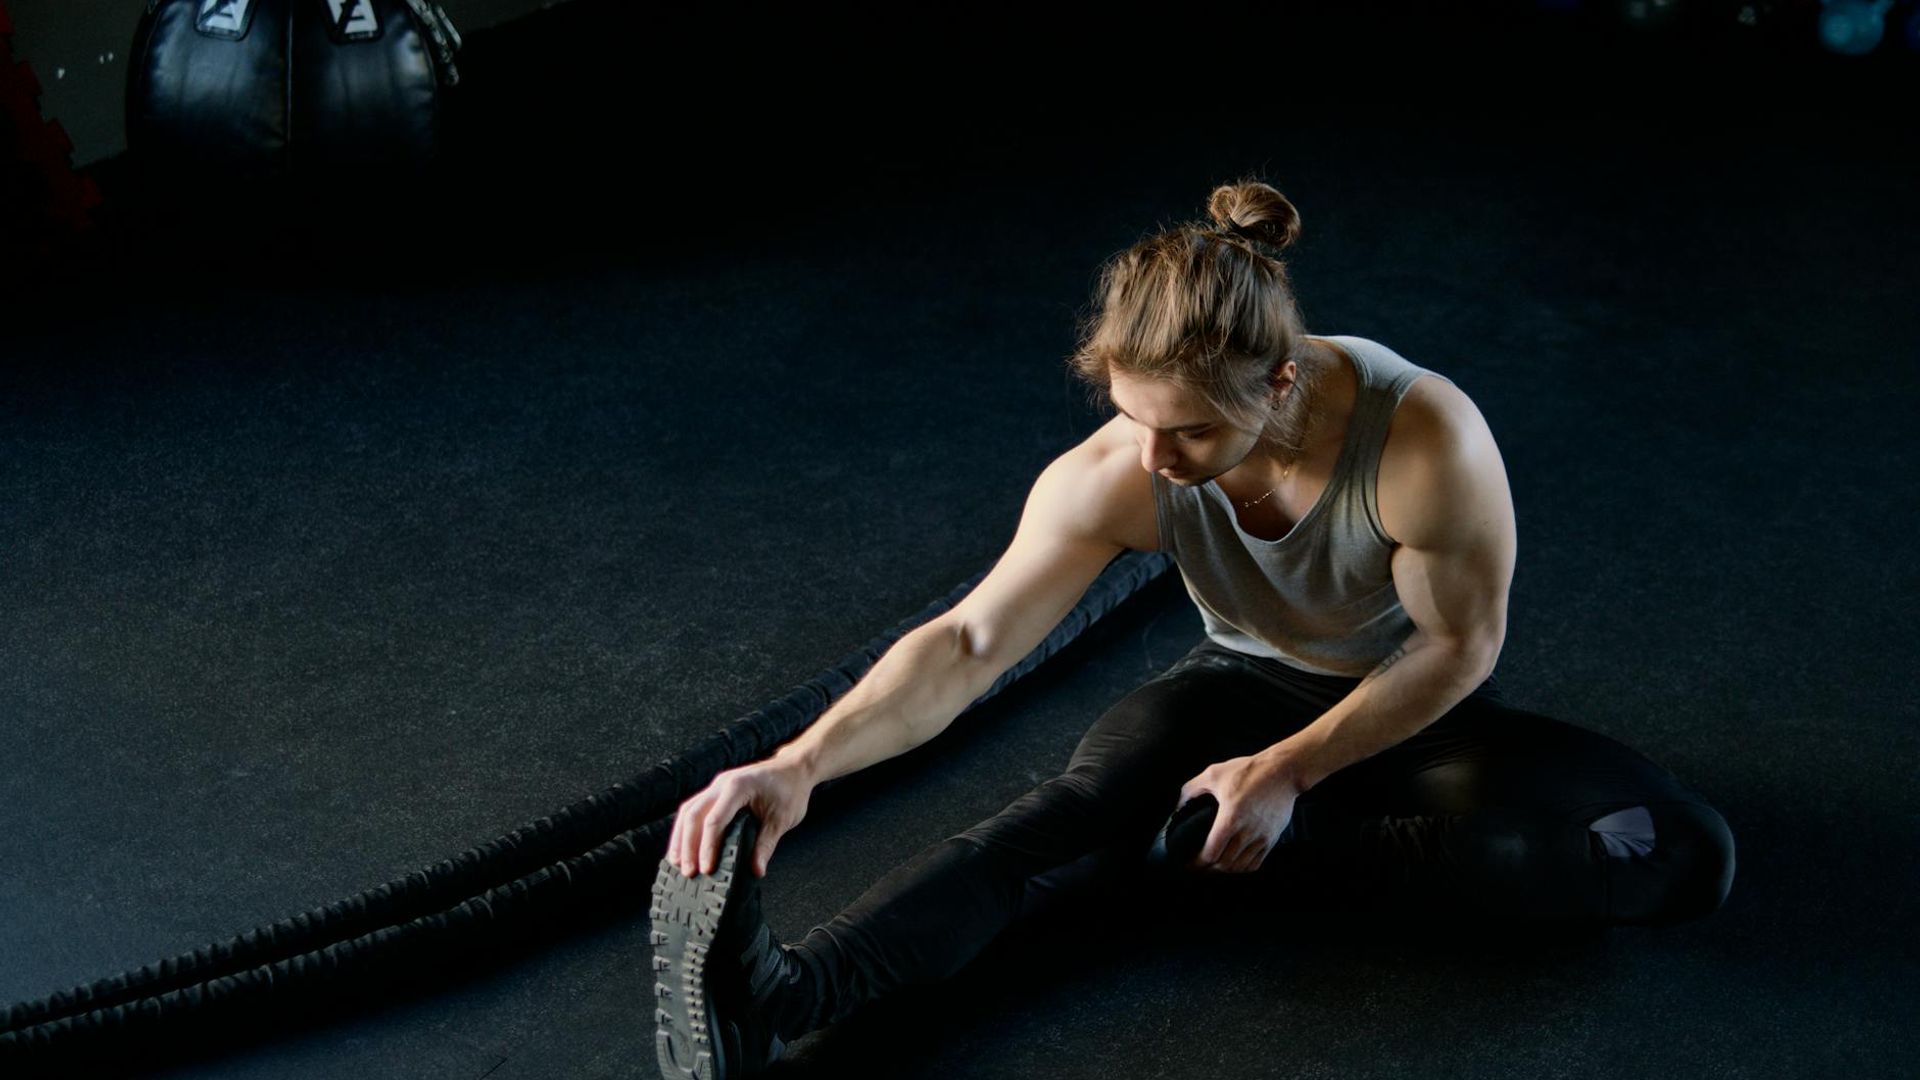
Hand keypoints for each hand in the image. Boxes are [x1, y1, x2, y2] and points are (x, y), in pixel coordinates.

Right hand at [668, 759, 812, 878]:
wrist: (794, 769)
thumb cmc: (790, 790)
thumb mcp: (782, 819)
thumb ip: (766, 845)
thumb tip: (756, 871)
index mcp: (738, 787)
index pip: (714, 820)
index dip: (707, 847)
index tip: (706, 869)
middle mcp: (721, 784)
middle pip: (693, 814)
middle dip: (687, 845)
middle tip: (688, 871)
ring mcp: (716, 786)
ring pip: (689, 811)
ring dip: (681, 837)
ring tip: (677, 863)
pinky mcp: (716, 792)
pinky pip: (694, 809)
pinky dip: (687, 829)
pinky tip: (684, 846)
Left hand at [1176, 751, 1301, 873]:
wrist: (1283, 771)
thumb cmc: (1249, 771)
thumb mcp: (1214, 773)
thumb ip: (1192, 789)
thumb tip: (1178, 806)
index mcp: (1230, 819)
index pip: (1211, 853)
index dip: (1197, 863)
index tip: (1189, 863)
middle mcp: (1246, 832)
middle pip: (1225, 865)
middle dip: (1208, 870)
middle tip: (1198, 868)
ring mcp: (1261, 838)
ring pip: (1240, 867)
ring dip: (1225, 871)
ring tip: (1214, 867)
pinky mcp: (1272, 838)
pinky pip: (1256, 863)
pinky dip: (1242, 868)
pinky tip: (1235, 864)